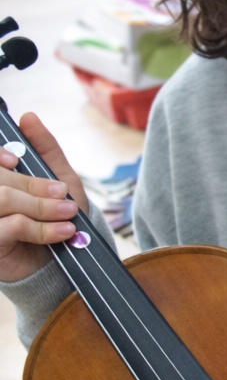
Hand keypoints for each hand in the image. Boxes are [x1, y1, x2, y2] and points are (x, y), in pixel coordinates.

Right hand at [0, 114, 85, 283]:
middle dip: (33, 186)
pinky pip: (8, 227)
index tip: (14, 160)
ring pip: (2, 200)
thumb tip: (28, 117)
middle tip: (63, 196)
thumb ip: (44, 148)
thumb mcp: (57, 178)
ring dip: (40, 207)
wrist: (62, 262)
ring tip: (67, 214)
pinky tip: (61, 232)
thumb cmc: (54, 217)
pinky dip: (39, 228)